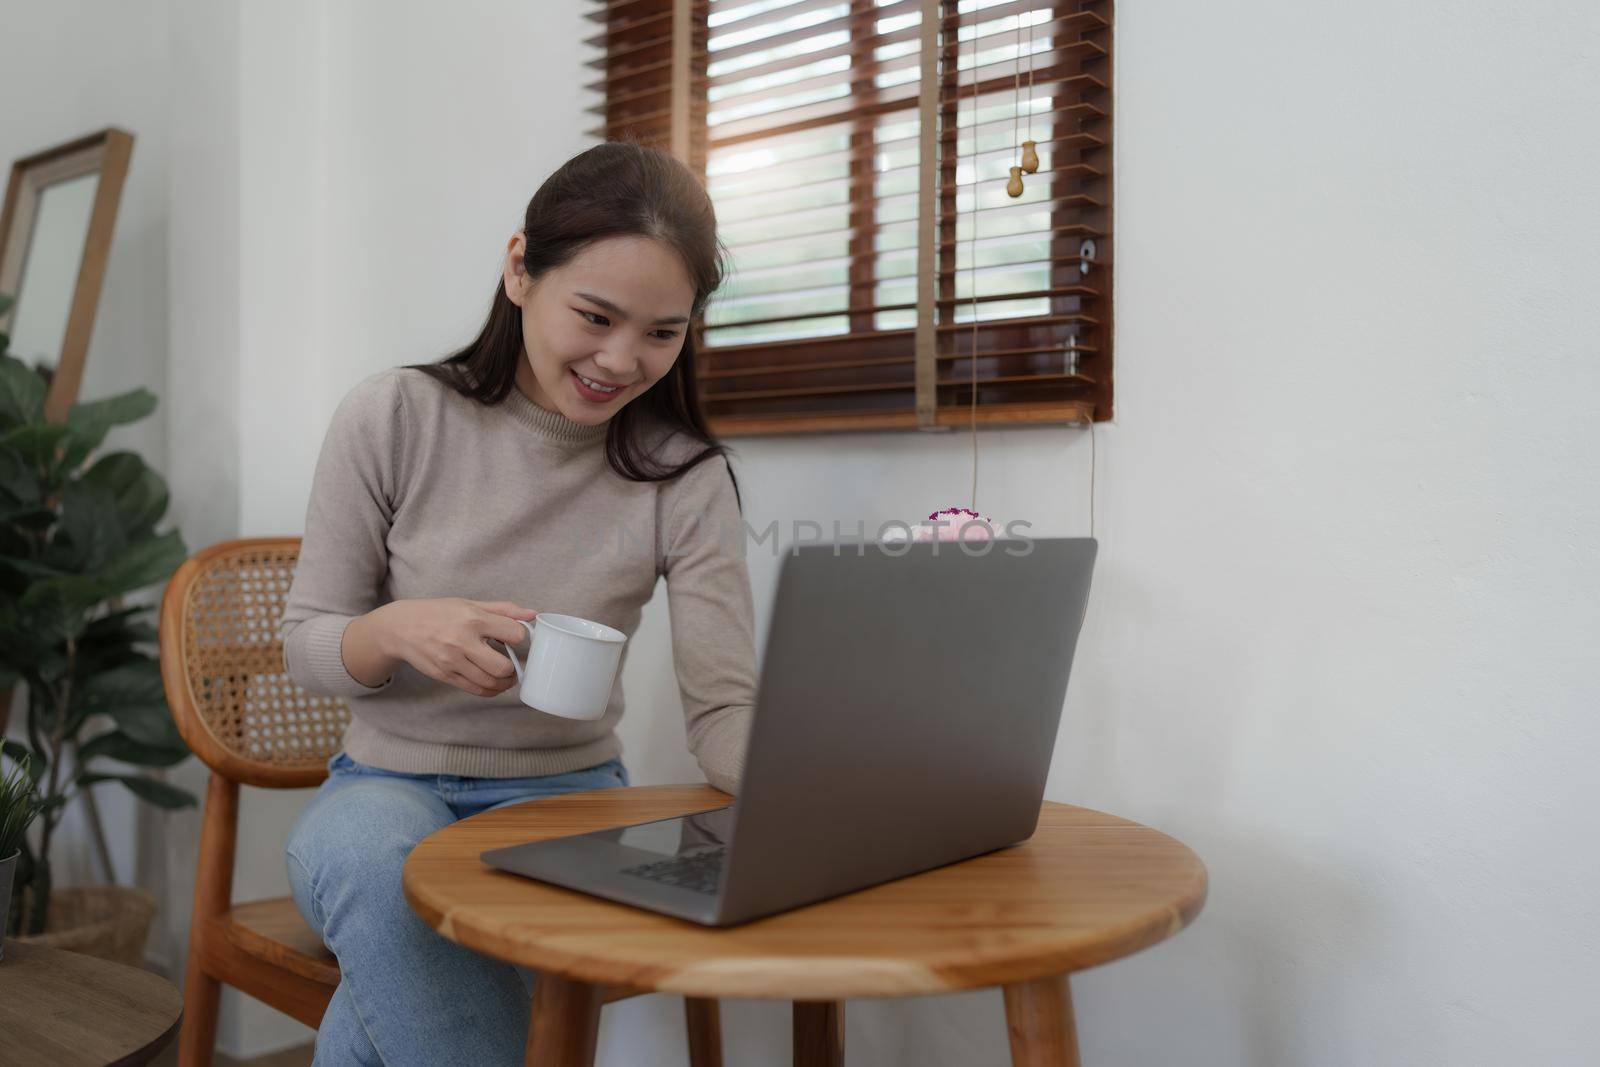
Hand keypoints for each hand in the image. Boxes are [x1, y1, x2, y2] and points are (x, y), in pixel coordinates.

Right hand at [373, 598, 538, 697]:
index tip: (516, 638)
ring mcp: (452, 661)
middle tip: (515, 664)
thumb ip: (503, 609)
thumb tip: (533, 614)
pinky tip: (493, 683)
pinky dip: (490, 690)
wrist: (400, 627)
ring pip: (490, 683)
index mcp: (473, 619)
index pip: (514, 633)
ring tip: (506, 676)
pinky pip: (475, 690)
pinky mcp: (445, 675)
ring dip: (504, 683)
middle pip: (502, 667)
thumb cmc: (438, 613)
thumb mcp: (470, 603)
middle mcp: (462, 641)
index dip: (521, 637)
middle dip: (514, 668)